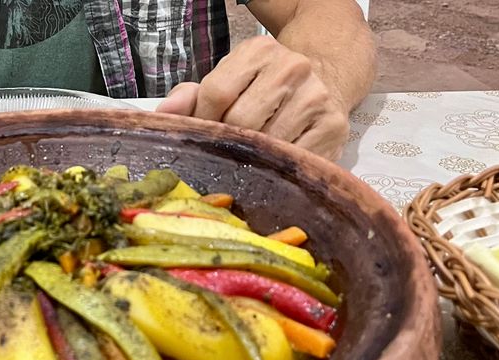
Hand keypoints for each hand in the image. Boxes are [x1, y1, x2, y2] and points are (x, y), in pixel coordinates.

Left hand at [157, 36, 349, 160]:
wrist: (323, 84)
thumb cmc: (262, 90)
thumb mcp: (227, 82)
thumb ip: (191, 97)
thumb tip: (164, 114)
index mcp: (258, 51)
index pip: (217, 92)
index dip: (204, 122)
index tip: (206, 135)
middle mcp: (292, 67)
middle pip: (242, 122)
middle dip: (229, 142)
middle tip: (229, 151)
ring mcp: (316, 97)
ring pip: (269, 144)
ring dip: (254, 158)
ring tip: (253, 156)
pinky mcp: (334, 127)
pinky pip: (294, 160)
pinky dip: (280, 168)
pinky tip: (276, 163)